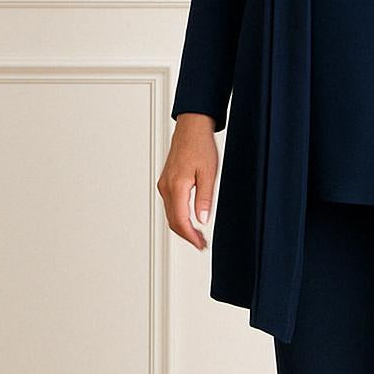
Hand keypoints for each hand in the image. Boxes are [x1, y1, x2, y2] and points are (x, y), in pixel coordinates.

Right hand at [157, 113, 217, 249]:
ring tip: (198, 235)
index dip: (191, 237)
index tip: (201, 244)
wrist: (191, 128)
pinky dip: (179, 216)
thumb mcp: (208, 173)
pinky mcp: (166, 181)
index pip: (181, 221)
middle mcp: (166, 187)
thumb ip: (204, 198)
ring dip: (182, 227)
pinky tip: (189, 219)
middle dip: (187, 236)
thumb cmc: (200, 145)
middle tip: (201, 244)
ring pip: (170, 214)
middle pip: (173, 221)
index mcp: (176, 186)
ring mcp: (164, 184)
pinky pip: (170, 205)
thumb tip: (202, 219)